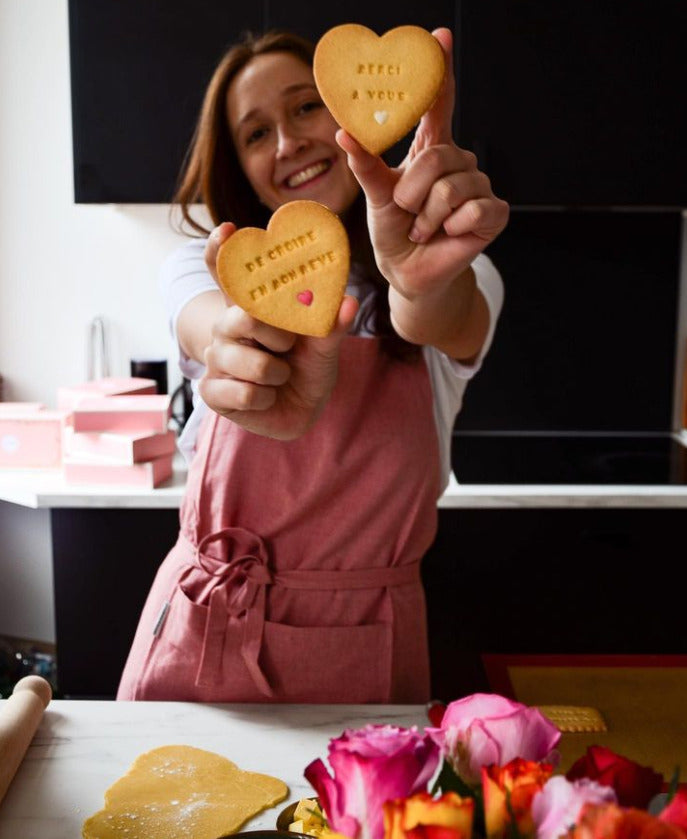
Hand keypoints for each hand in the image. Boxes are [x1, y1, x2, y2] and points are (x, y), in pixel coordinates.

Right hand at [199, 223, 358, 439]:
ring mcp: (216, 359)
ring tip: (280, 377)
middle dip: (276, 336)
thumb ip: (330, 325)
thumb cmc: (308, 368)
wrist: (301, 410)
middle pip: (242, 318)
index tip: (227, 229)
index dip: (221, 250)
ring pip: (248, 362)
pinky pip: (242, 393)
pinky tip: (265, 398)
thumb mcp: (323, 346)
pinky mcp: (212, 391)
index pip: (227, 274)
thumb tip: (348, 301)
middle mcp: (228, 328)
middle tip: (288, 346)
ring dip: (276, 375)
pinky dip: (264, 399)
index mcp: (251, 308)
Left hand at [336, 28, 508, 301]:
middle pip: (438, 156)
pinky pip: (472, 209)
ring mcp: (480, 186)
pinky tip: (447, 236)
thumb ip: (366, 165)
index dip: (441, 71)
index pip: (440, 103)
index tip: (439, 36)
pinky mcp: (494, 213)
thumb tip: (343, 134)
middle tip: (408, 213)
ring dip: (428, 216)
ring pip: (452, 187)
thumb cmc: (393, 230)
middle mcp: (459, 161)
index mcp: (431, 150)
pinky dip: (449, 228)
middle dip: (414, 192)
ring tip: (423, 228)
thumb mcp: (376, 195)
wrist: (408, 272)